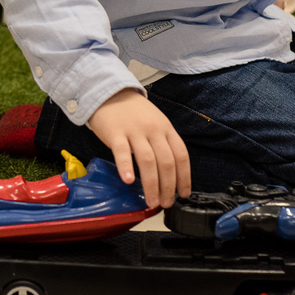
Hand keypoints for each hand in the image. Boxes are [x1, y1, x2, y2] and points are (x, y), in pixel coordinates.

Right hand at [85, 89, 191, 208]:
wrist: (109, 92)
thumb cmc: (133, 112)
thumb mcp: (155, 122)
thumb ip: (163, 143)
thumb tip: (170, 174)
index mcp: (166, 128)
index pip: (181, 155)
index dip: (184, 177)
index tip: (182, 194)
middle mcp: (153, 130)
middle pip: (166, 161)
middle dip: (168, 186)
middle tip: (165, 203)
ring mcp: (134, 131)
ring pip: (147, 160)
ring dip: (151, 184)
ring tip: (151, 201)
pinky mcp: (115, 132)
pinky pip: (122, 152)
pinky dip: (126, 167)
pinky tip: (128, 181)